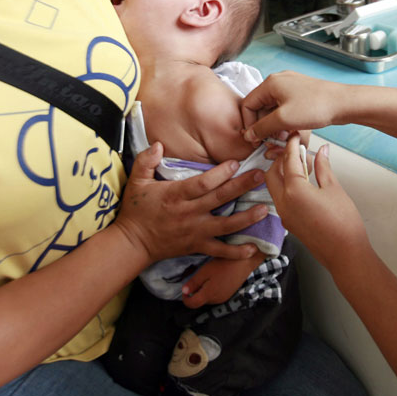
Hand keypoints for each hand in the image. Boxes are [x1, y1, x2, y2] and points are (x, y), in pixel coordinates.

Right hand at [113, 143, 266, 263]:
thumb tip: (158, 144)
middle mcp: (189, 213)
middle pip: (220, 199)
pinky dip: (236, 252)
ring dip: (246, 218)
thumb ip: (146, 161)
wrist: (132, 243)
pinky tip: (253, 248)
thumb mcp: (136, 182)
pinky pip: (219, 251)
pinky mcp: (197, 246)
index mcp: (176, 196)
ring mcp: (195, 232)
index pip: (202, 184)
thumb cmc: (136, 210)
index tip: (236, 163)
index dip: (220, 174)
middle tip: (260, 176)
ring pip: (226, 225)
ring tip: (264, 210)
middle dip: (242, 186)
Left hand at [181, 253, 266, 307]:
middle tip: (195, 278)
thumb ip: (194, 282)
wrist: (246, 262)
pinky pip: (216, 295)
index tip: (184, 290)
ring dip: (204, 290)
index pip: (192, 304)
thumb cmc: (225, 264)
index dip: (185, 299)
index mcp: (209, 295)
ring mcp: (224, 297)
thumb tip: (184, 291)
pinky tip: (215, 277)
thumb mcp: (206, 271)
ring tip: (206, 276)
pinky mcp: (229, 293)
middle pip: (200, 301)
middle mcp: (217, 300)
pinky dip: (212, 289)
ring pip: (208, 298)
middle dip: (195, 292)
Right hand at [240, 71, 343, 144]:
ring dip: (275, 126)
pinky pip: (285, 110)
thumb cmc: (317, 106)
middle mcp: (279, 82)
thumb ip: (262, 128)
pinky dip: (285, 122)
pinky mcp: (300, 96)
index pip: (247, 104)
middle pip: (260, 107)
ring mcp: (290, 88)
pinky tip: (292, 131)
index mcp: (271, 83)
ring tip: (284, 137)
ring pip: (273, 110)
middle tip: (270, 140)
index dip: (248, 123)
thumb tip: (249, 134)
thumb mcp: (284, 119)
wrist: (344, 103)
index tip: (253, 138)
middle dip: (264, 126)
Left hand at [264, 134, 369, 272]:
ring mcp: (284, 214)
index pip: (289, 161)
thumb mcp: (334, 189)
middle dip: (281, 159)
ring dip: (282, 173)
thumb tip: (322, 151)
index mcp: (294, 191)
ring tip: (300, 164)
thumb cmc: (343, 223)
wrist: (345, 254)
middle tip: (295, 150)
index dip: (293, 146)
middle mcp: (283, 203)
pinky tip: (301, 183)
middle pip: (272, 173)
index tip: (296, 136)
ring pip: (274, 187)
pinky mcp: (288, 222)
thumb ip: (323, 167)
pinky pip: (280, 199)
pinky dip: (285, 187)